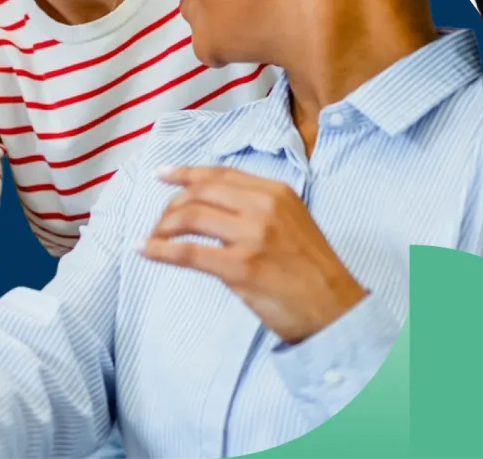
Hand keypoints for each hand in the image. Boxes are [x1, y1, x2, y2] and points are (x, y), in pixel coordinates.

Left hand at [138, 166, 366, 343]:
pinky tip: (146, 251)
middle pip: (199, 193)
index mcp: (275, 192)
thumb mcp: (292, 222)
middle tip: (159, 222)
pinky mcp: (240, 267)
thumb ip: (258, 207)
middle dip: (171, 205)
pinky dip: (160, 250)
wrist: (337, 310)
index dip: (185, 173)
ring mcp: (252, 236)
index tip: (161, 174)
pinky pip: (187, 252)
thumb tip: (213, 205)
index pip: (219, 175)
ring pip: (189, 218)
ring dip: (163, 227)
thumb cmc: (313, 271)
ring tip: (153, 238)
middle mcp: (263, 207)